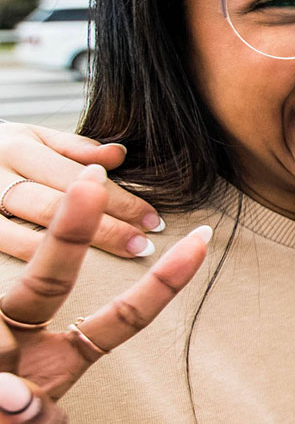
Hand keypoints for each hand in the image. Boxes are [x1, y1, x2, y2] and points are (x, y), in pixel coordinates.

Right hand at [0, 123, 164, 260]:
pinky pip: (3, 249)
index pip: (76, 177)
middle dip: (104, 229)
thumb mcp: (32, 139)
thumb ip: (73, 148)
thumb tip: (118, 155)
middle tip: (142, 246)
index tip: (152, 221)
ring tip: (111, 263)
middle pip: (54, 207)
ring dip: (74, 256)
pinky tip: (63, 284)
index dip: (117, 200)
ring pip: (25, 238)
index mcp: (15, 147)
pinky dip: (33, 262)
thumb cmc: (3, 155)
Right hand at [0, 165, 211, 423]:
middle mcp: (19, 340)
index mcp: (58, 361)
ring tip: (4, 405)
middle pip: (49, 279)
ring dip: (4, 381)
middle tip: (89, 179)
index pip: (121, 318)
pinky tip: (1, 401)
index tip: (202, 239)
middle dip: (70, 229)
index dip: (163, 283)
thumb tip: (12, 394)